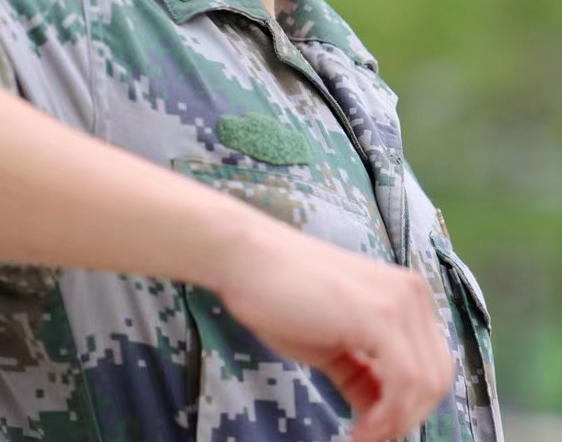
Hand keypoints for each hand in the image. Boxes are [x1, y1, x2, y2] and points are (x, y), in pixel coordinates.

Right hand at [217, 216, 452, 441]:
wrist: (245, 259)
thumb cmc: (278, 294)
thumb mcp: (330, 344)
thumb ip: (362, 374)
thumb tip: (381, 412)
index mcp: (403, 294)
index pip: (430, 363)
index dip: (408, 406)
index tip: (374, 428)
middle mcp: (410, 293)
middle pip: (437, 377)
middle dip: (406, 418)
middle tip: (369, 435)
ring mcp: (397, 301)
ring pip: (427, 384)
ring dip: (396, 422)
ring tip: (362, 435)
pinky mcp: (378, 315)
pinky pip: (405, 382)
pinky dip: (387, 418)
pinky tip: (360, 430)